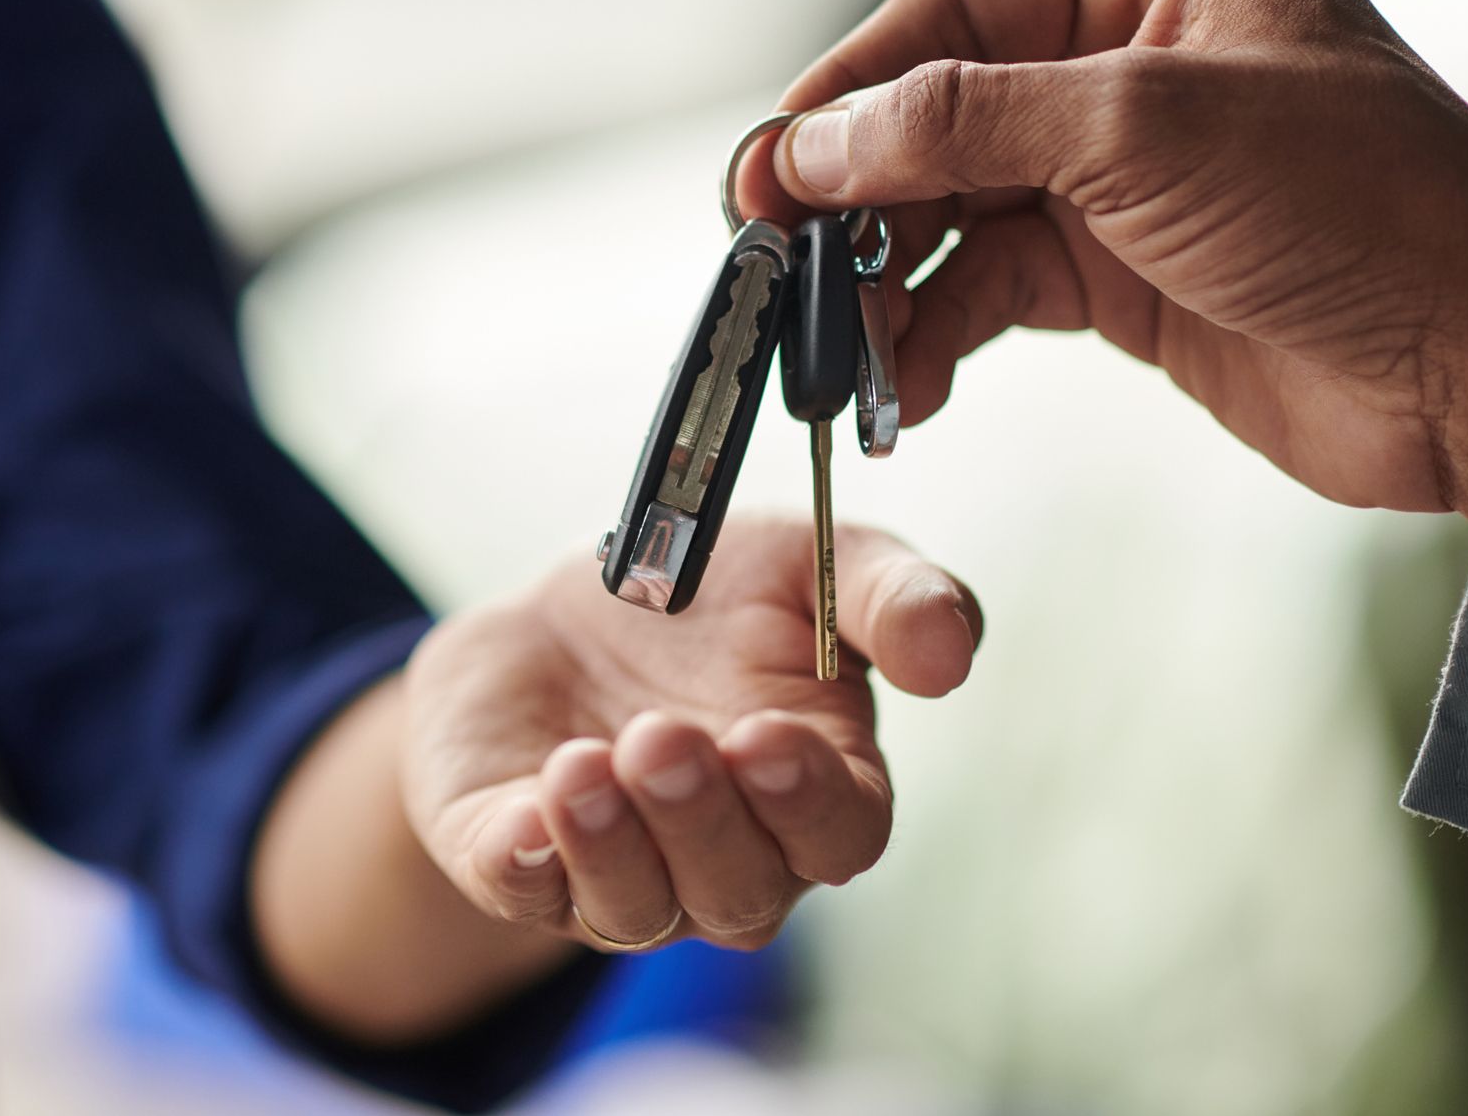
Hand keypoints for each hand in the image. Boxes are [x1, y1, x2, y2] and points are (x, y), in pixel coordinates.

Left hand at [402, 517, 978, 952]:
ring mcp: (621, 873)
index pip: (838, 833)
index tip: (765, 739)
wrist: (561, 612)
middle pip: (739, 888)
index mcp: (815, 792)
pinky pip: (521, 890)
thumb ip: (890, 598)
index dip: (808, 800)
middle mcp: (726, 856)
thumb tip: (951, 651)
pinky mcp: (516, 860)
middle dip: (700, 819)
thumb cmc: (710, 599)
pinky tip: (524, 821)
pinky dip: (524, 864)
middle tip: (662, 740)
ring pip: (633, 904)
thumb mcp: (807, 563)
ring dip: (611, 843)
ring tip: (583, 764)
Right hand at [740, 0, 1467, 526]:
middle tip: (772, 265)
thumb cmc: (1356, 205)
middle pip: (941, 111)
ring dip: (889, 281)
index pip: (956, 6)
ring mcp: (1126, 168)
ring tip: (833, 351)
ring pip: (957, 210)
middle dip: (857, 197)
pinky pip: (994, 286)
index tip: (764, 167)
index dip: (847, 87)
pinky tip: (901, 383)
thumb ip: (960, 126)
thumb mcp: (1140, 131)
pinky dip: (938, 332)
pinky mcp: (1126, 271)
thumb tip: (809, 143)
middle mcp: (1133, 53)